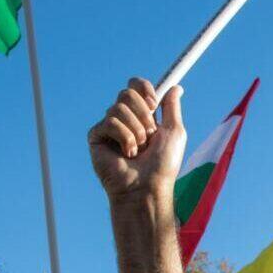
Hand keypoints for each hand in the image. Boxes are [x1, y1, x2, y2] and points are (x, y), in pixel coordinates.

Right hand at [88, 78, 186, 205]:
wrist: (147, 187)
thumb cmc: (163, 165)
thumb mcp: (174, 132)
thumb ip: (172, 108)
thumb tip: (176, 87)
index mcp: (142, 115)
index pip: (136, 86)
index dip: (144, 88)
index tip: (154, 103)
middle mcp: (125, 119)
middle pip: (127, 93)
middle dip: (143, 114)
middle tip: (149, 135)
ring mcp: (109, 127)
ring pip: (118, 108)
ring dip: (136, 131)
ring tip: (139, 150)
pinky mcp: (97, 136)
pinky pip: (109, 122)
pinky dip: (124, 138)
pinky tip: (126, 154)